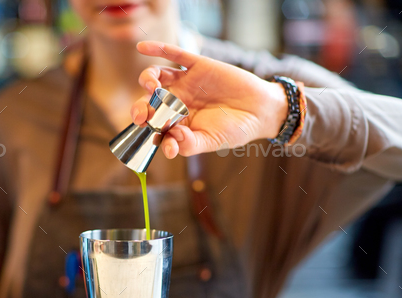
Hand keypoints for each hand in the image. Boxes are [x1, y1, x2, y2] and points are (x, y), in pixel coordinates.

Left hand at [130, 41, 288, 158]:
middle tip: (142, 114)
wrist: (261, 110)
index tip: (161, 140)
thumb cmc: (235, 129)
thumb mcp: (212, 142)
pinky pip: (175, 55)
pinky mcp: (197, 66)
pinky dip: (158, 49)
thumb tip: (172, 140)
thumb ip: (191, 145)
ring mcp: (185, 83)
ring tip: (151, 87)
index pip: (154, 126)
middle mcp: (176, 102)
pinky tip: (142, 47)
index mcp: (176, 123)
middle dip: (141, 108)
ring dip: (148, 80)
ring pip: (157, 77)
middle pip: (149, 102)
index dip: (151, 132)